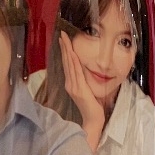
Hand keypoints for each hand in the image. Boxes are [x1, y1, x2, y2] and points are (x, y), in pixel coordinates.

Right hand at [59, 31, 104, 151]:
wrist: (93, 119)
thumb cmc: (93, 106)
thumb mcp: (88, 89)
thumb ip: (84, 80)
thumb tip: (85, 69)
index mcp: (71, 83)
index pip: (67, 64)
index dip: (65, 51)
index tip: (63, 40)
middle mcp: (70, 84)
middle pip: (66, 62)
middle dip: (64, 47)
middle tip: (62, 35)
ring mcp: (73, 86)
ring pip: (69, 65)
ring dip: (67, 51)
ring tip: (65, 40)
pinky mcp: (79, 89)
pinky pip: (76, 73)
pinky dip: (73, 62)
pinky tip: (72, 54)